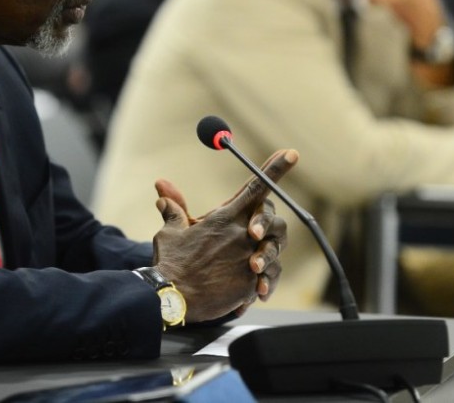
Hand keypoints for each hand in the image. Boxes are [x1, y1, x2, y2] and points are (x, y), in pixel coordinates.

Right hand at [151, 149, 295, 322]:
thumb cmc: (170, 263)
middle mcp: (242, 235)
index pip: (255, 187)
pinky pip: (267, 276)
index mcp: (224, 218)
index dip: (275, 169)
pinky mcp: (251, 283)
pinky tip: (245, 287)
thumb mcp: (170, 231)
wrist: (172, 299)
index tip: (291, 154)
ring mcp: (249, 259)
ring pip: (273, 249)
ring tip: (247, 267)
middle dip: (266, 223)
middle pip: (271, 217)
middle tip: (254, 233)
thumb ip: (174, 210)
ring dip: (264, 255)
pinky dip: (260, 280)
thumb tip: (162, 189)